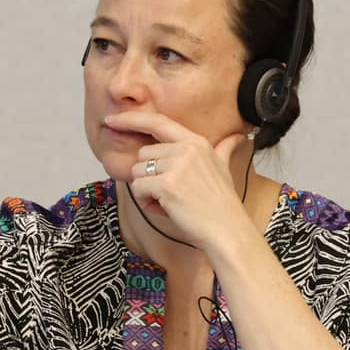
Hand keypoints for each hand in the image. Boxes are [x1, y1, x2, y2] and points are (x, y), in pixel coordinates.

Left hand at [107, 109, 252, 251]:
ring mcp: (176, 166)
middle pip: (143, 154)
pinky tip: (165, 209)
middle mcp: (186, 149)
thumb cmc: (223, 203)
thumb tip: (238, 136)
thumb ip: (224, 149)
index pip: (157, 122)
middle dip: (149, 175)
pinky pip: (139, 189)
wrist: (227, 229)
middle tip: (169, 193)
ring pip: (138, 172)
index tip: (111, 120)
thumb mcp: (224, 168)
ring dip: (147, 191)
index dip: (131, 119)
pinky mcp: (166, 185)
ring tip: (169, 202)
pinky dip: (147, 203)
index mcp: (196, 142)